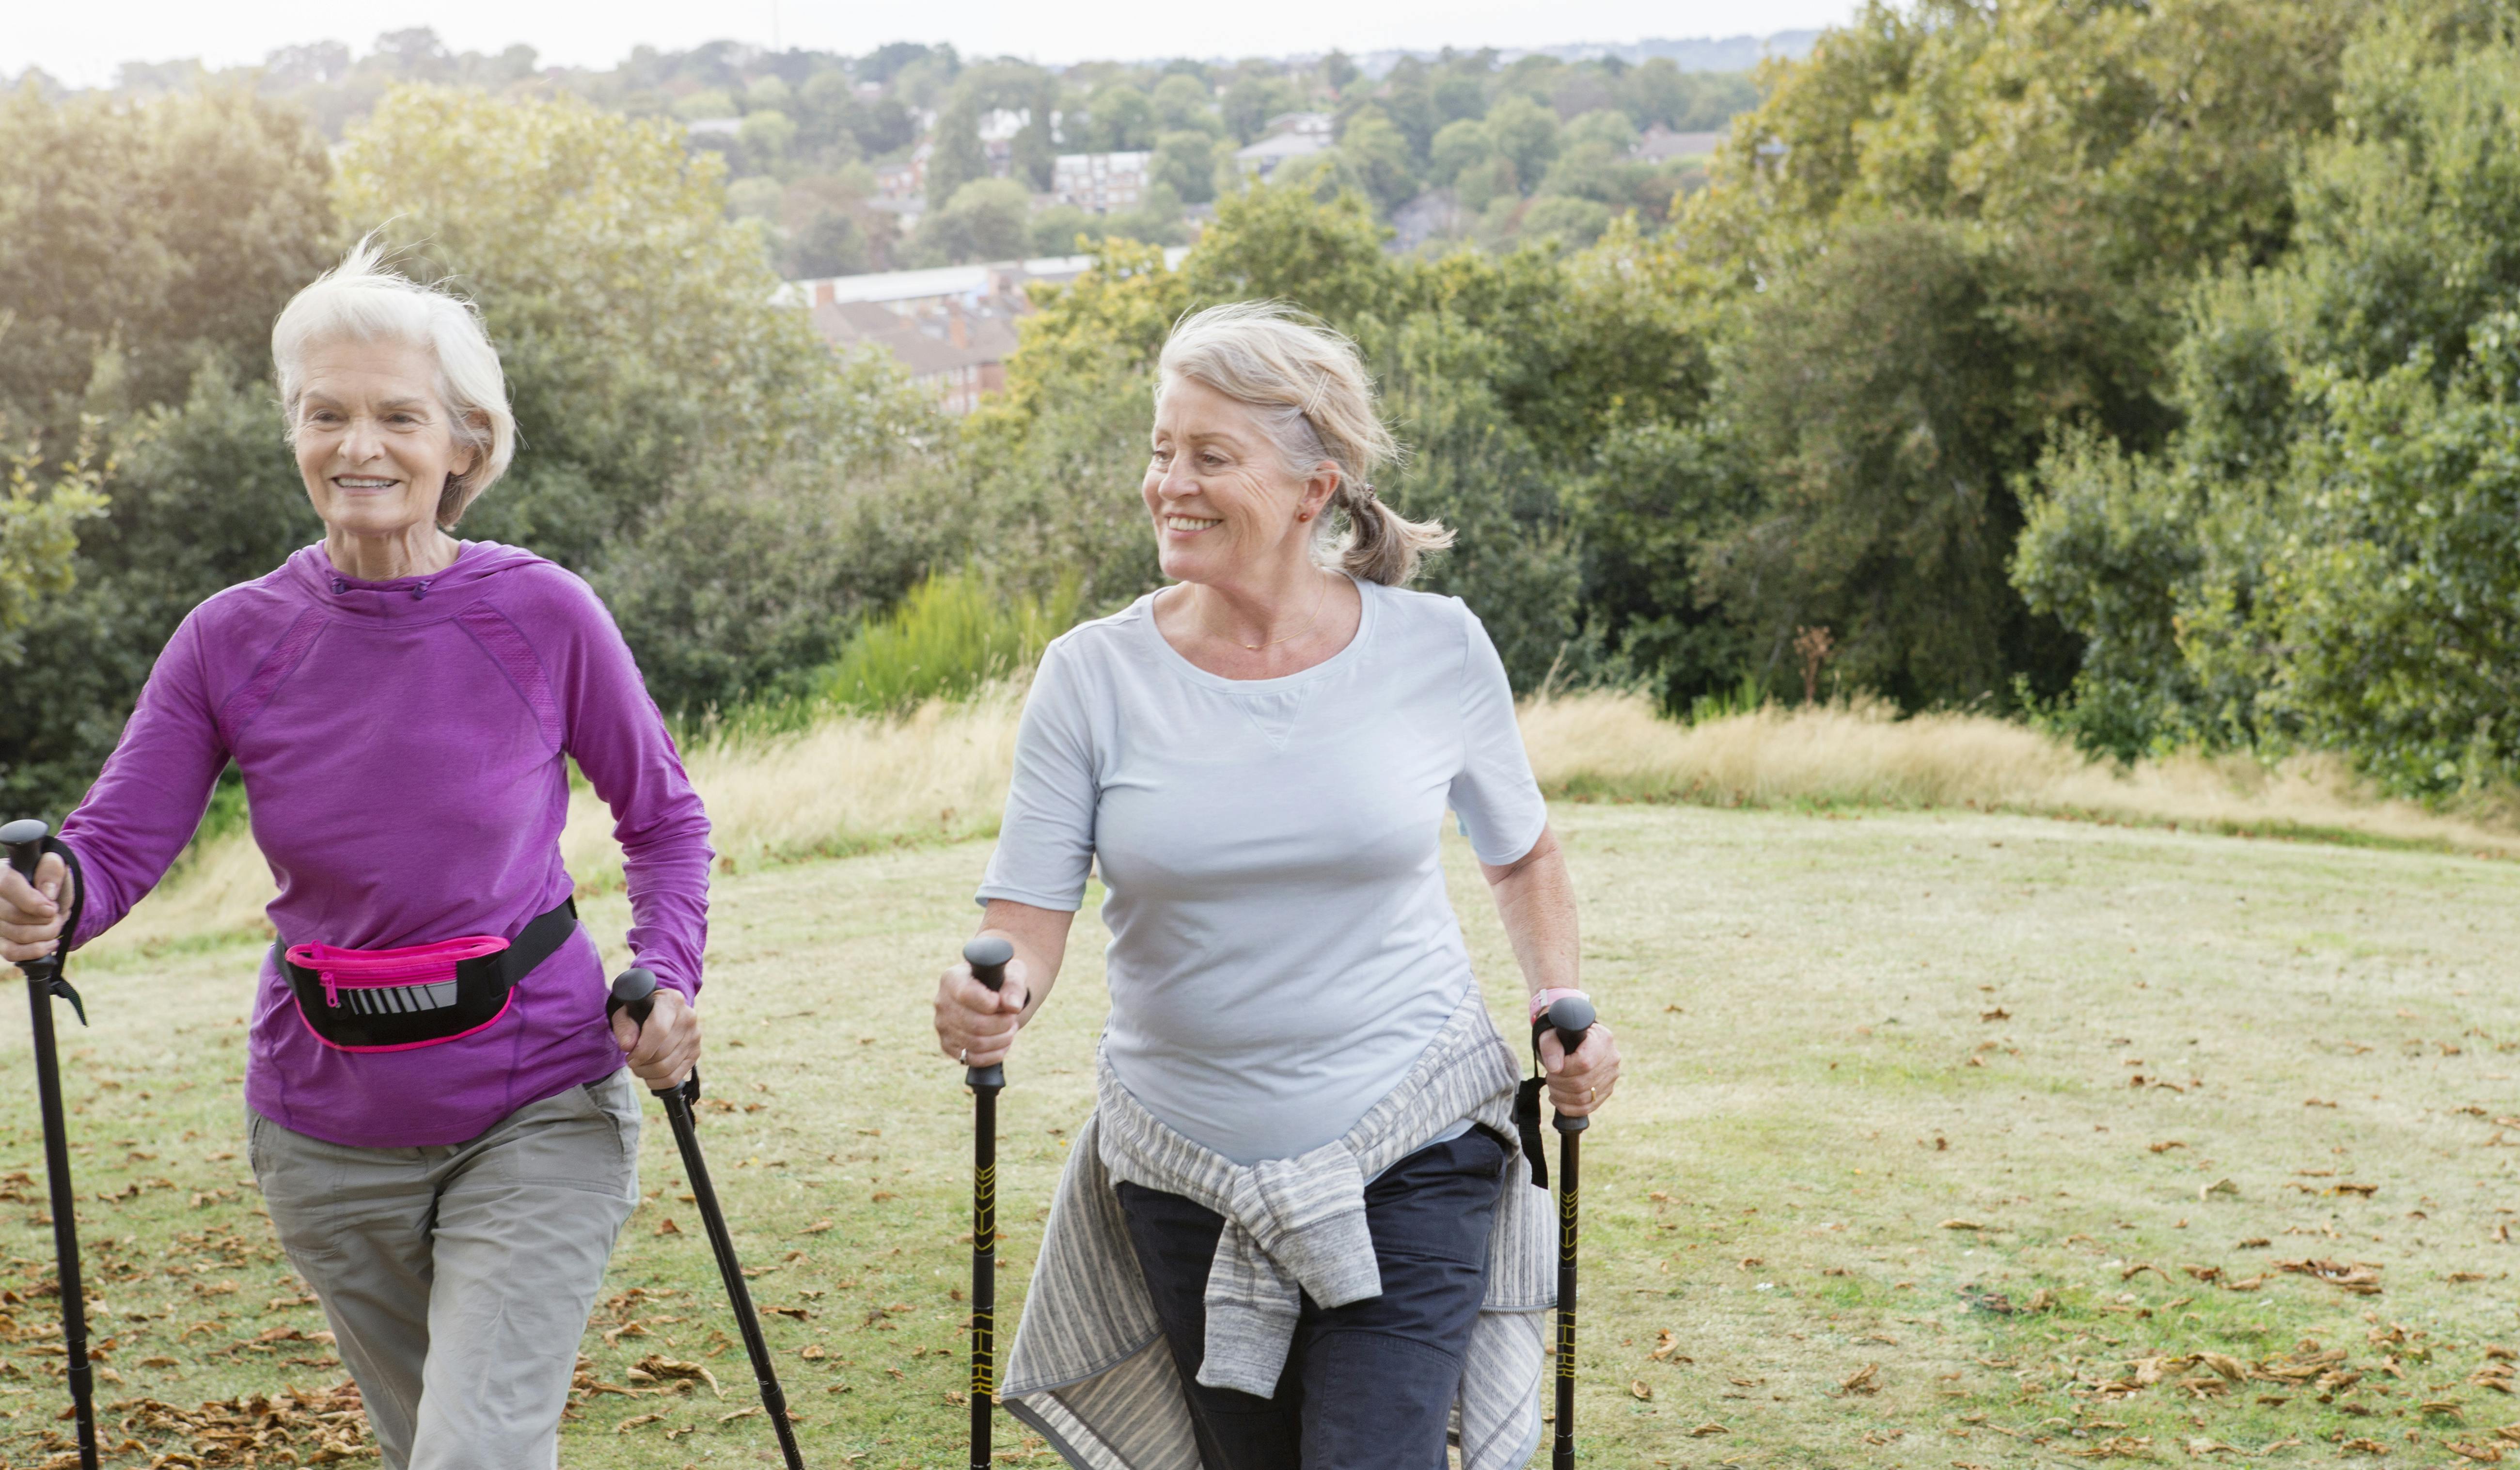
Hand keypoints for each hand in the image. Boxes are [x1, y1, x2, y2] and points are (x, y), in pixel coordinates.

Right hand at [0, 853, 72, 966]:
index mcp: (0, 873)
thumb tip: (47, 893)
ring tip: (55, 923)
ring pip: (18, 935)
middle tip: (57, 912)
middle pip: (15, 916)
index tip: (50, 910)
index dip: (30, 901)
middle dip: (46, 918)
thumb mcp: (54, 864)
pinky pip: (11, 952)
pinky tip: (50, 943)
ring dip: (47, 933)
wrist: (48, 897)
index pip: (7, 885)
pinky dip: (36, 950)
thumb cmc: (47, 878)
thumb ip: (51, 869)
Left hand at [610, 984, 699, 1088]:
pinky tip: (649, 1075)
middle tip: (631, 1061)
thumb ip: (624, 1027)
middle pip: (662, 1053)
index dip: (642, 1050)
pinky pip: (675, 1078)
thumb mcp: (625, 1013)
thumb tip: (628, 1046)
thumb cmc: (640, 1012)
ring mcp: (694, 1036)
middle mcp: (688, 1017)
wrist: (659, 1011)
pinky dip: (657, 1082)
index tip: (629, 1058)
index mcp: (671, 1002)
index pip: (659, 1030)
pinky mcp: (695, 1052)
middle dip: (641, 1064)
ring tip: (639, 1066)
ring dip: (647, 1073)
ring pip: (667, 1068)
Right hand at [935, 951, 1029, 1068]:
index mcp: (952, 979)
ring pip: (975, 1043)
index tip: (1004, 1002)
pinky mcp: (948, 1045)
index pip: (967, 995)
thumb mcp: (1012, 974)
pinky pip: (972, 1058)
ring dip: (1001, 1039)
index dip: (992, 1003)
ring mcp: (942, 1026)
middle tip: (1012, 1018)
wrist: (991, 994)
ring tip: (1010, 1028)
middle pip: (975, 1024)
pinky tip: (1003, 1043)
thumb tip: (1013, 1006)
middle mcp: (942, 1002)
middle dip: (1002, 1024)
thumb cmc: (1000, 980)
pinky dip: (993, 1055)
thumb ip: (1014, 987)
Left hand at [1540, 1020, 1618, 1118]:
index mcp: (1602, 1039)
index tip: (1552, 1067)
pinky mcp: (1607, 1090)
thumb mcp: (1552, 1034)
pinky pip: (1588, 1107)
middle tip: (1549, 1078)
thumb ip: (1551, 1047)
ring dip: (1561, 1096)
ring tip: (1552, 1086)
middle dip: (1558, 1084)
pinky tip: (1557, 1099)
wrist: (1575, 1040)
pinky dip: (1569, 1108)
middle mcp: (1612, 1058)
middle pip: (1582, 1083)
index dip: (1563, 1070)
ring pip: (1584, 1098)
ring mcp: (1611, 1076)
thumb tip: (1555, 1069)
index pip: (1584, 1063)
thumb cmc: (1562, 1036)